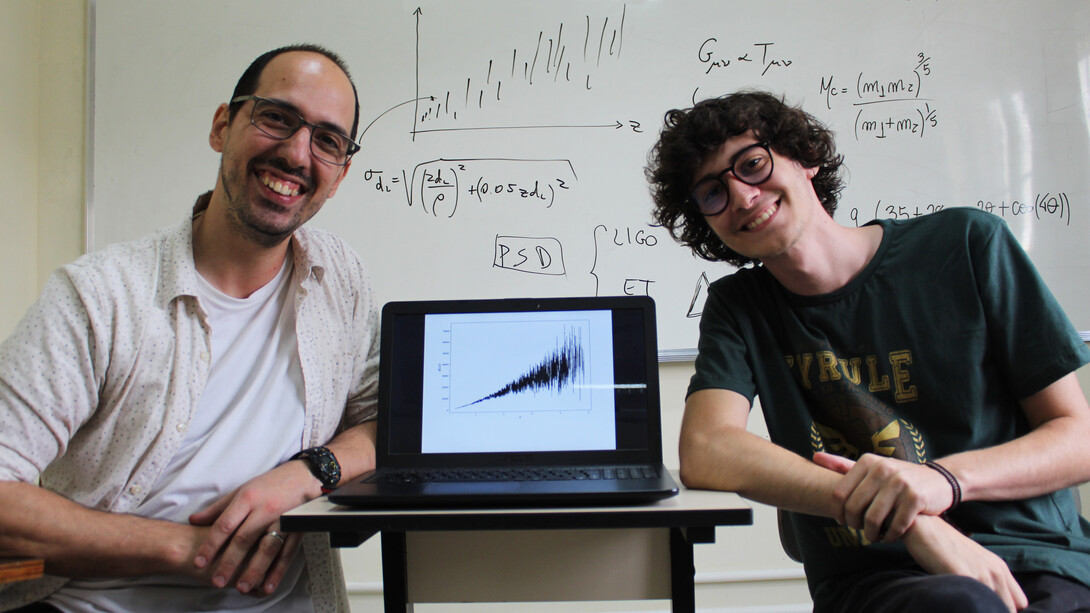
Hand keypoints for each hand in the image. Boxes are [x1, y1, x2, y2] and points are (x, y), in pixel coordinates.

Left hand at [189, 460, 318, 593]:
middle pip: (244, 539)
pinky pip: (286, 552)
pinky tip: (267, 585)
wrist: (304, 476)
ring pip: (266, 548)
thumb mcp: (242, 489)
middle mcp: (264, 510)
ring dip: (254, 570)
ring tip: (241, 587)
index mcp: (247, 498)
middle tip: (217, 581)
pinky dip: (277, 571)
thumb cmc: (270, 483)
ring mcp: (282, 520)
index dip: (211, 545)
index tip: (199, 562)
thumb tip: (194, 520)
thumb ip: (218, 508)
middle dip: (229, 562)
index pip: (225, 524)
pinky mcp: (297, 528)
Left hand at [813, 452, 954, 542]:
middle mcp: (882, 469)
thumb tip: (815, 457)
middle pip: (854, 508)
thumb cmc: (897, 478)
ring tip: (874, 536)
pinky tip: (890, 536)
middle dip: (854, 524)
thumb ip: (843, 465)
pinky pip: (895, 525)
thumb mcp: (872, 467)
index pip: (839, 493)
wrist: (938, 480)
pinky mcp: (916, 498)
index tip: (842, 521)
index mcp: (867, 462)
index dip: (837, 512)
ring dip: (871, 533)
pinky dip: (890, 535)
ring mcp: (900, 483)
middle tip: (859, 530)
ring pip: (873, 519)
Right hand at [904, 515, 1026, 611]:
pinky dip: (966, 608)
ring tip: (965, 607)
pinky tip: (957, 605)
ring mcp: (981, 573)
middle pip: (1011, 609)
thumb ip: (983, 578)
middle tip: (976, 609)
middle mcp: (996, 571)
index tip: (987, 608)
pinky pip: (975, 604)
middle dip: (996, 611)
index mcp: (1000, 568)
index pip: (1019, 602)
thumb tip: (985, 600)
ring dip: (982, 610)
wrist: (922, 525)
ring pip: (997, 610)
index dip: (1004, 608)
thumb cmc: (942, 545)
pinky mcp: (964, 575)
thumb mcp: (971, 561)